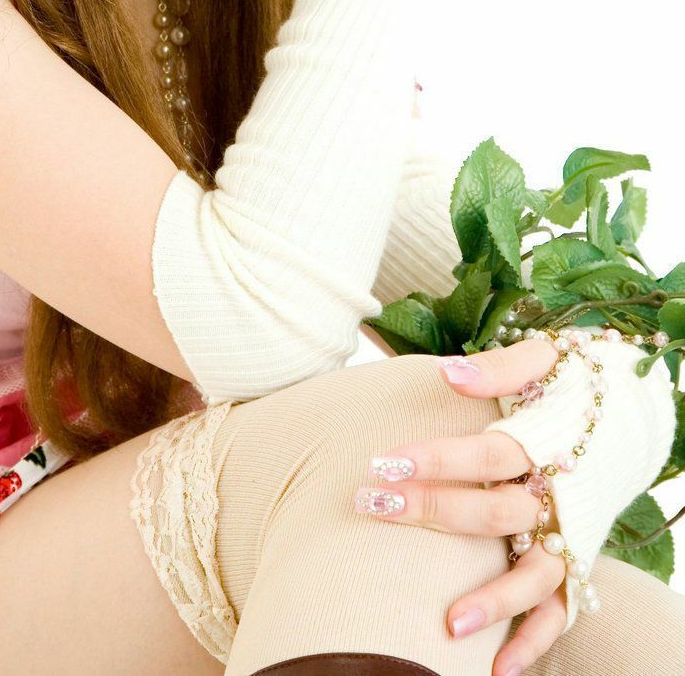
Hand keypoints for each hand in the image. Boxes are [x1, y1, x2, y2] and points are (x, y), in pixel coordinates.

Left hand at [355, 336, 568, 675]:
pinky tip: (496, 667)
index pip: (488, 455)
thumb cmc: (576, 385)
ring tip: (448, 622)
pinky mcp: (577, 564)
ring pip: (535, 577)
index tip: (384, 461)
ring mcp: (570, 537)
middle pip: (496, 515)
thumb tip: (448, 373)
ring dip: (493, 600)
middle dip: (431, 512)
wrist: (634, 413)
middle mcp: (559, 497)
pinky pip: (559, 612)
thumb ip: (500, 368)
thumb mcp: (547, 361)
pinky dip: (533, 643)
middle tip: (371, 504)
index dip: (438, 459)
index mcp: (548, 444)